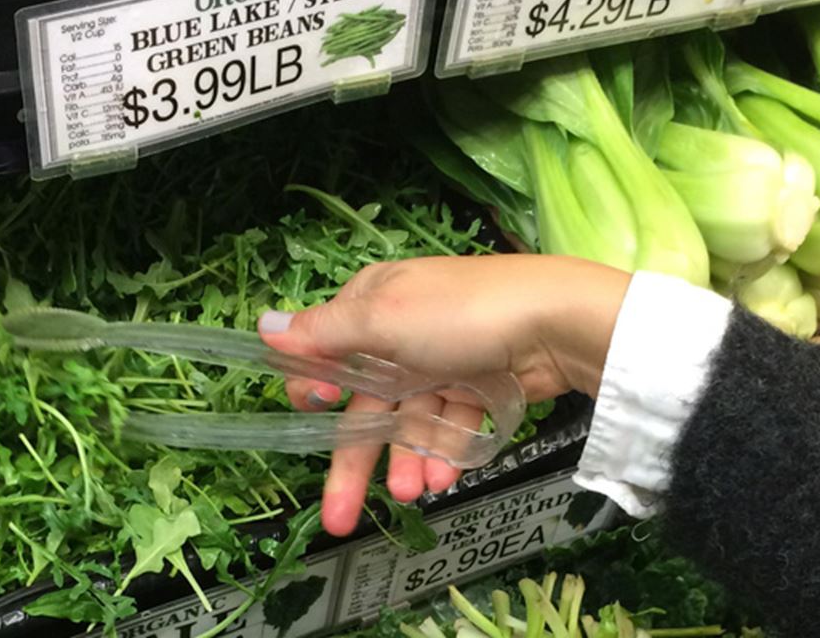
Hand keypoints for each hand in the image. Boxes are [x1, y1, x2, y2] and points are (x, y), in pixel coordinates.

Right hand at [257, 254, 629, 535]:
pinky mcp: (480, 383)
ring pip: (411, 420)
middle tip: (338, 517)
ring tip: (417, 493)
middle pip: (367, 400)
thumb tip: (263, 326)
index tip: (315, 409)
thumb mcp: (382, 318)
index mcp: (373, 301)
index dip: (317, 386)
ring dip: (408, 461)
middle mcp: (404, 329)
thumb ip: (323, 333)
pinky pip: (451, 424)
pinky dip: (446, 451)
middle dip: (355, 459)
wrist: (556, 323)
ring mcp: (444, 358)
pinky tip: (447, 477)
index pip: (328, 349)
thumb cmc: (459, 314)